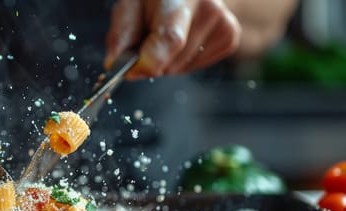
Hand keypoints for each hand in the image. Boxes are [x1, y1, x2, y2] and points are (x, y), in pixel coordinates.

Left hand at [105, 0, 240, 79]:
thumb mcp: (130, 4)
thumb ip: (121, 32)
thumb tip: (114, 62)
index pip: (170, 39)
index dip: (148, 62)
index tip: (132, 68)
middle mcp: (209, 7)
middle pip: (171, 62)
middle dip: (151, 60)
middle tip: (149, 37)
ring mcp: (224, 24)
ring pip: (180, 69)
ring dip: (165, 61)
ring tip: (167, 33)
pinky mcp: (230, 38)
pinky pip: (193, 68)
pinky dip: (180, 61)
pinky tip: (183, 39)